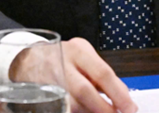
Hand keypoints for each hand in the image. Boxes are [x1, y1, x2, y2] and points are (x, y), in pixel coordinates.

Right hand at [11, 37, 136, 112]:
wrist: (28, 60)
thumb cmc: (61, 58)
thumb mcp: (84, 55)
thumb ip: (102, 73)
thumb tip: (124, 95)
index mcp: (77, 52)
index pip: (102, 73)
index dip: (118, 93)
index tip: (130, 107)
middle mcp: (62, 65)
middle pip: (85, 91)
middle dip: (104, 109)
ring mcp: (49, 82)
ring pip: (72, 105)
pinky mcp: (41, 97)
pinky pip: (63, 109)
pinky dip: (74, 112)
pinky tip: (82, 112)